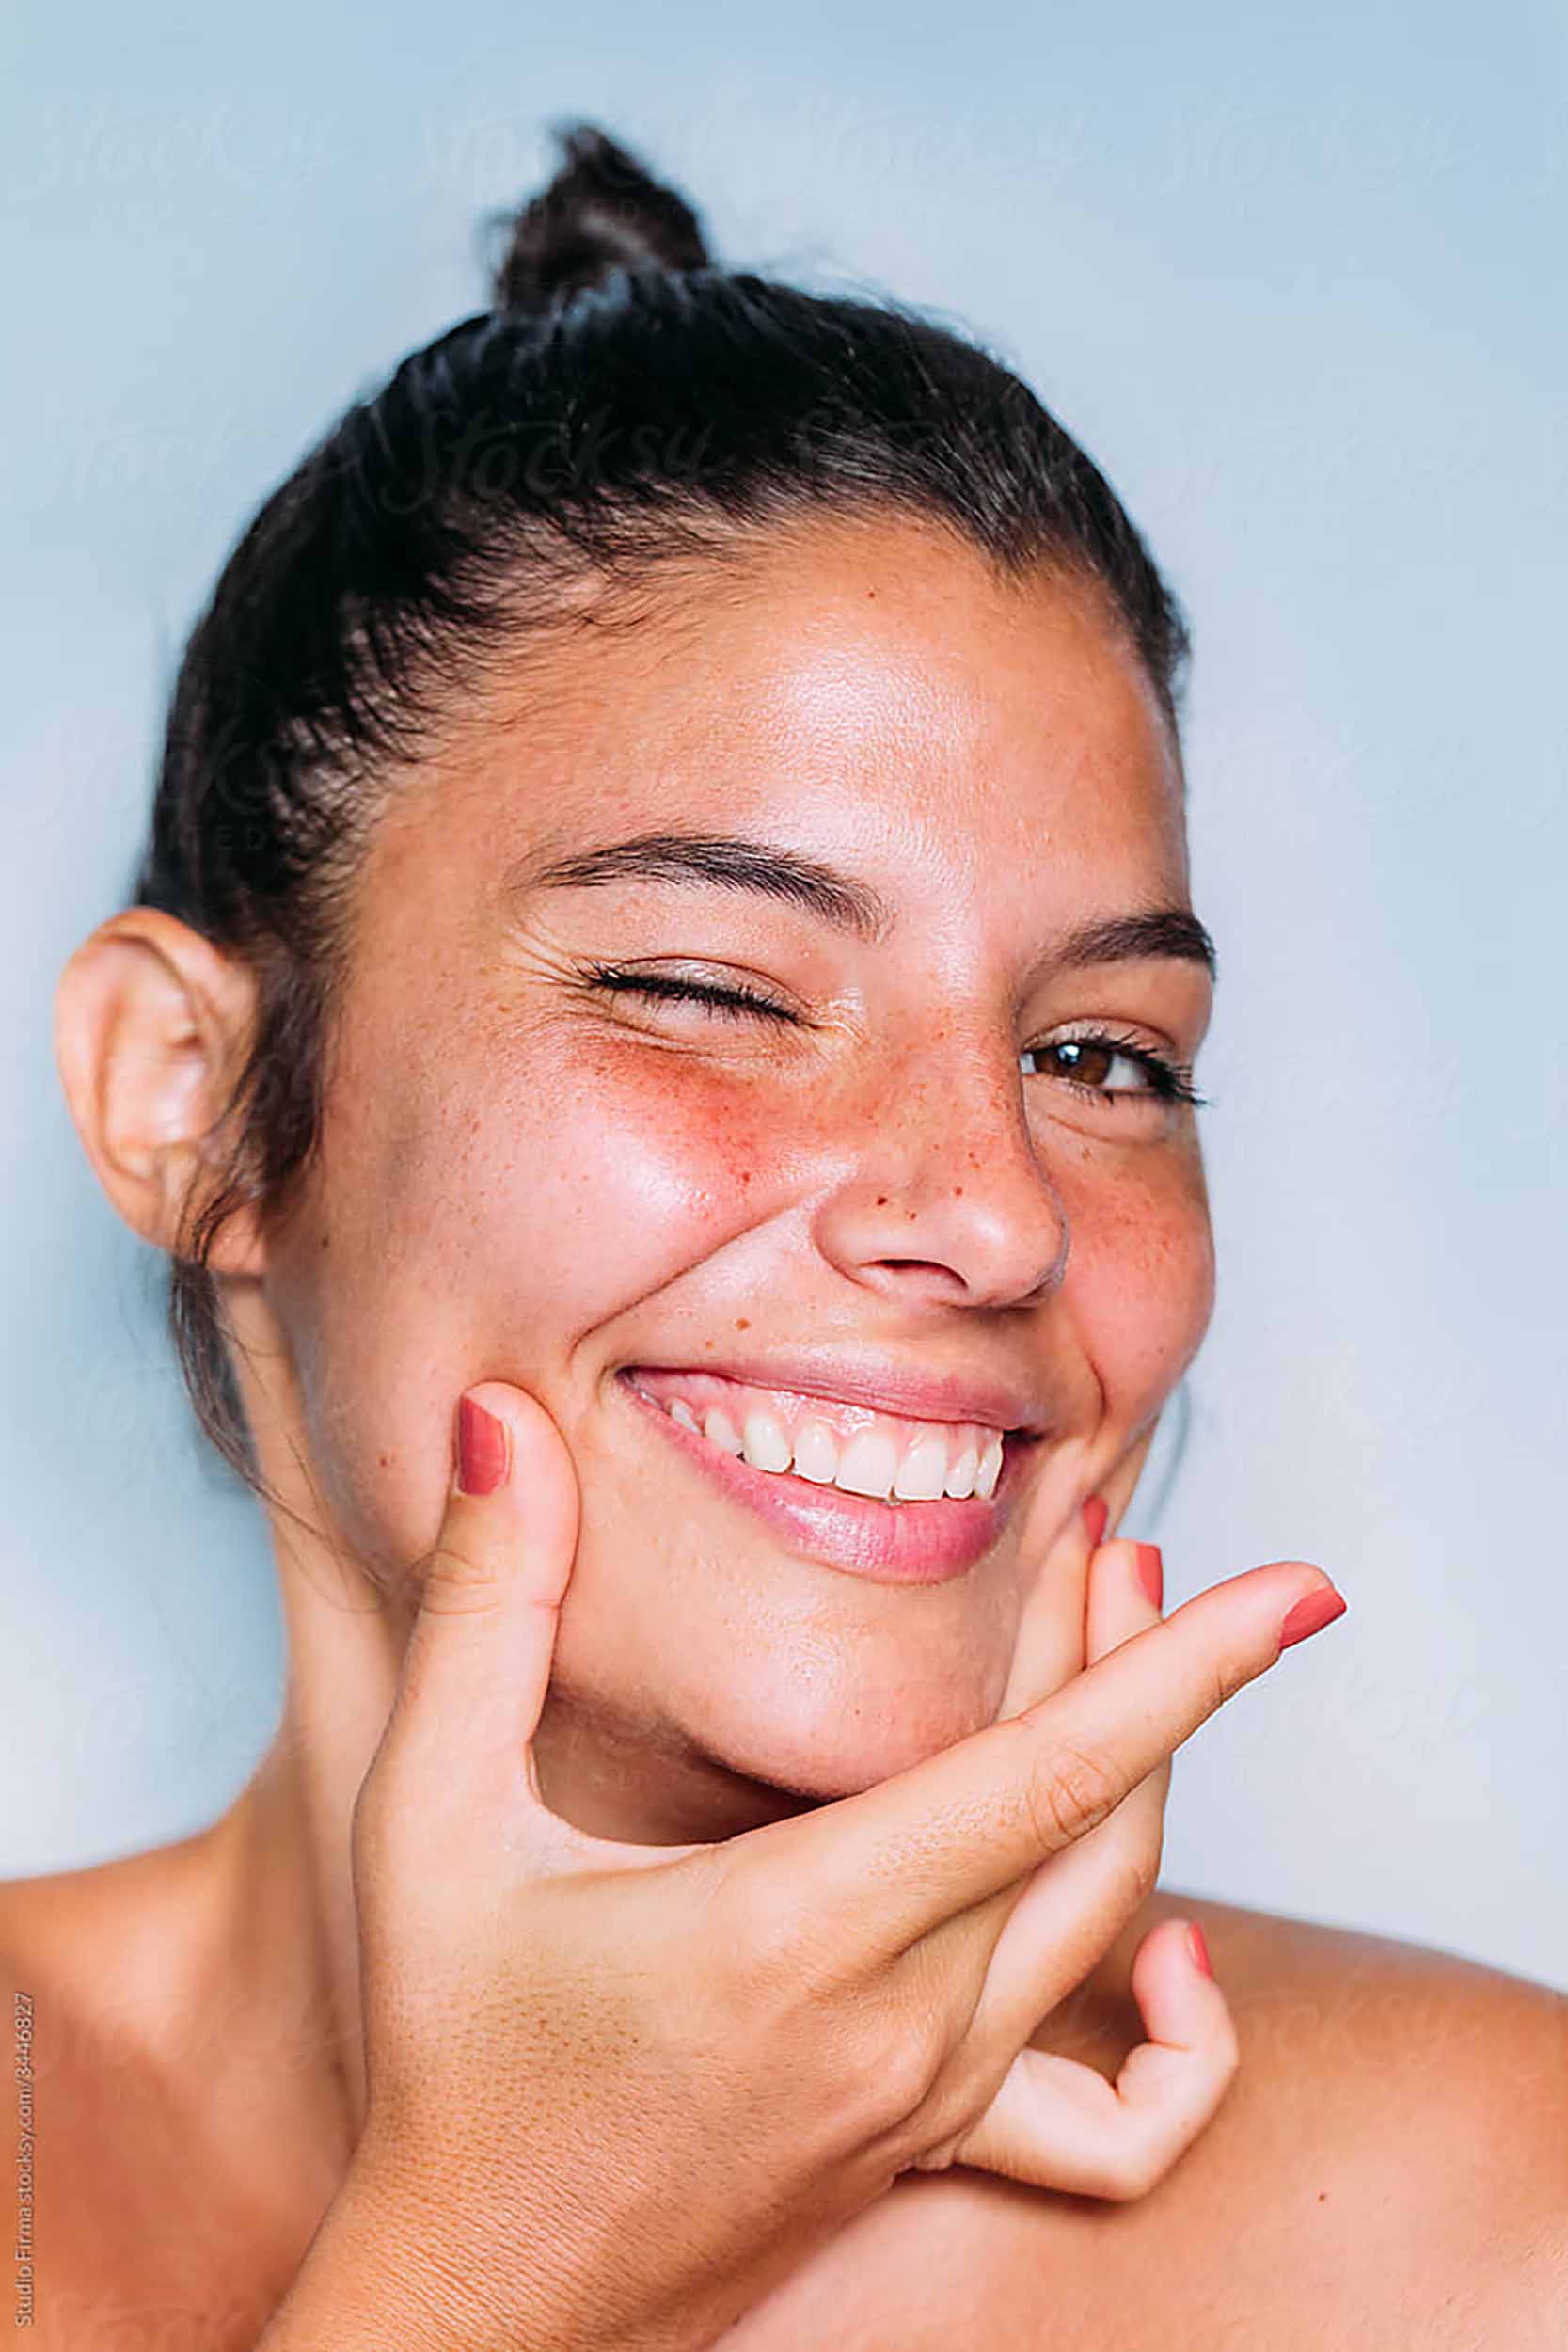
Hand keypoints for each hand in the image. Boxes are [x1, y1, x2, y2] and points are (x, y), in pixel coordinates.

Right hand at [264, 1384, 1344, 2351]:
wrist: (474, 2308)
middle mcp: (898, 2025)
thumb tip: (498, 1421)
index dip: (1183, 1669)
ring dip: (1141, 1775)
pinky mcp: (931, 2148)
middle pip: (1096, 1818)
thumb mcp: (430, 1820)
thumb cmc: (450, 2065)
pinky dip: (1180, 2046)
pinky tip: (1168, 1966)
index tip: (1293, 1592)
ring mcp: (930, 2100)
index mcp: (795, 1931)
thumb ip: (486, 1607)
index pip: (1051, 1777)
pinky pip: (1117, 2127)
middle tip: (1107, 1528)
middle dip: (1133, 1654)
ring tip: (1107, 1648)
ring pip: (1108, 1920)